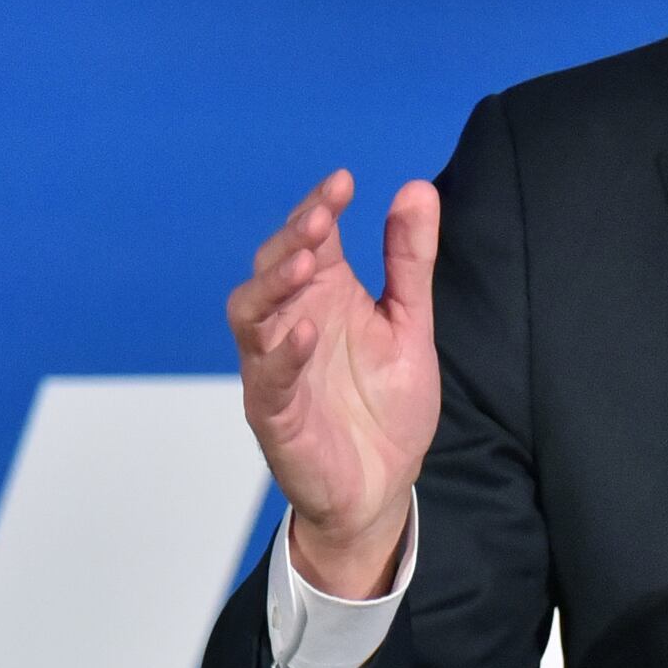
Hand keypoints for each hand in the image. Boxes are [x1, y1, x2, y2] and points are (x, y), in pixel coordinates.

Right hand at [225, 169, 440, 598]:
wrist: (382, 487)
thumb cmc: (386, 406)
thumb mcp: (410, 324)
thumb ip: (409, 261)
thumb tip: (416, 188)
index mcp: (324, 297)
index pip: (309, 240)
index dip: (318, 208)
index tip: (344, 181)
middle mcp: (292, 324)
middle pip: (273, 268)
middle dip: (292, 237)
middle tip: (323, 215)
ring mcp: (277, 369)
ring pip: (251, 316)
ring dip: (273, 286)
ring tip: (303, 262)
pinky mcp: (275, 414)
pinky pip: (267, 379)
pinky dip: (283, 353)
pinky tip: (307, 331)